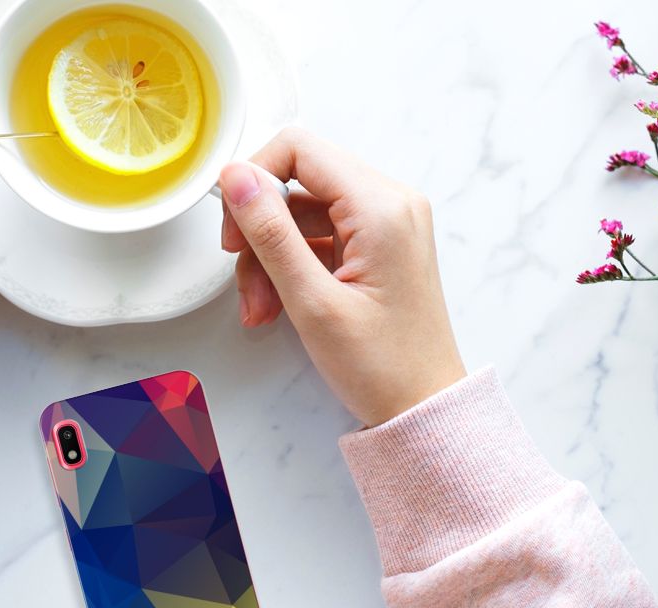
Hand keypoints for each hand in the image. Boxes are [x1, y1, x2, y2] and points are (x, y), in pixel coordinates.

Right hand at [219, 128, 464, 426]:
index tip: (233, 228)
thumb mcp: (312, 301)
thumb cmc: (382, 366)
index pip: (299, 149)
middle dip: (260, 230)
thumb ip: (270, 233)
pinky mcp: (378, 245)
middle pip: (298, 182)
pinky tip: (278, 306)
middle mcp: (390, 203)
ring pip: (302, 213)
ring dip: (270, 257)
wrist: (424, 408)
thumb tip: (235, 177)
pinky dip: (291, 267)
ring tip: (261, 309)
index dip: (253, 179)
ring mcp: (386, 224)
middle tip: (243, 279)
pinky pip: (319, 237)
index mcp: (382, 207)